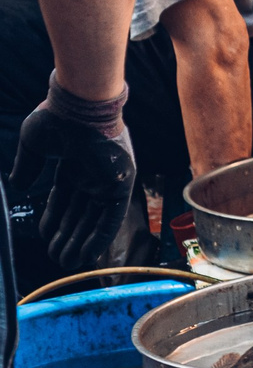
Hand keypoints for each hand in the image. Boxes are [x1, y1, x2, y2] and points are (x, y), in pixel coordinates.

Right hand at [9, 82, 138, 270]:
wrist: (80, 106)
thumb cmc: (57, 119)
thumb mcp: (34, 147)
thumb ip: (27, 166)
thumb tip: (16, 184)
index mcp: (76, 163)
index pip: (65, 199)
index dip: (55, 220)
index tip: (47, 237)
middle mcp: (93, 174)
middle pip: (81, 213)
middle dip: (68, 237)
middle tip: (56, 257)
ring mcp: (108, 179)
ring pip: (94, 220)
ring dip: (81, 242)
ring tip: (66, 262)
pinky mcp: (121, 185)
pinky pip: (111, 218)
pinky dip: (99, 237)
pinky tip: (86, 254)